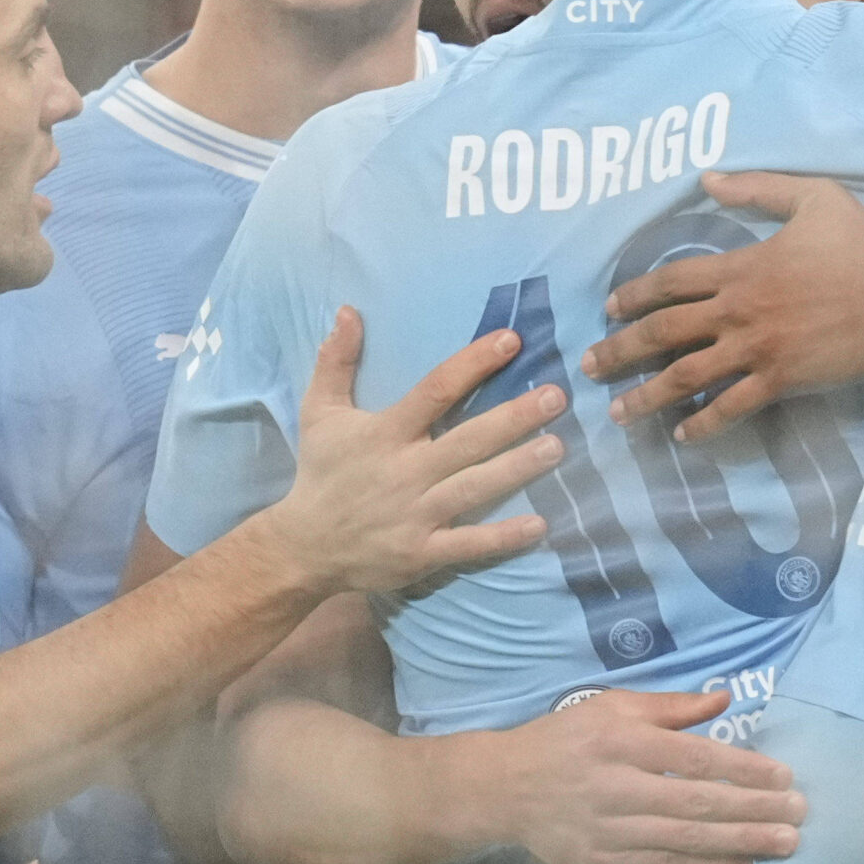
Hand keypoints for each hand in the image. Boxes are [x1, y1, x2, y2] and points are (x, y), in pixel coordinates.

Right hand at [263, 309, 558, 593]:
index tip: (511, 341)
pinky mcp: (422, 552)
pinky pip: (469, 543)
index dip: (473, 364)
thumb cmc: (321, 472)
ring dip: (518, 468)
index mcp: (385, 432)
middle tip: (557, 396)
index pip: (436, 390)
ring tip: (559, 448)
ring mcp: (416, 514)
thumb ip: (337, 362)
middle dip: (515, 417)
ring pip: (475, 487)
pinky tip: (540, 524)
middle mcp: (406, 470)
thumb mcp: (318, 412)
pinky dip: (503, 537)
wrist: (304, 546)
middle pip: (468, 439)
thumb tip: (349, 311)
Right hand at [487, 688, 806, 863]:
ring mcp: (609, 831)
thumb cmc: (565, 738)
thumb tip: (724, 699)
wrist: (505, 788)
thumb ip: (668, 707)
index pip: (694, 758)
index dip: (743, 769)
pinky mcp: (603, 863)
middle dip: (754, 810)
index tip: (785, 777)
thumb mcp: (610, 707)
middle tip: (799, 816)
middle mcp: (616, 787)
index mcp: (619, 740)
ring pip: (686, 839)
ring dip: (741, 842)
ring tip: (784, 843)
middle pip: (697, 802)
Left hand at [580, 172, 863, 441]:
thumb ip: (757, 188)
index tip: (609, 310)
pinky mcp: (784, 380)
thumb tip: (707, 178)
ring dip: (646, 396)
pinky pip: (733, 407)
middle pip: (663, 332)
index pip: (670, 282)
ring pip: (687, 376)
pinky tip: (683, 436)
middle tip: (589, 367)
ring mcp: (759, 348)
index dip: (633, 296)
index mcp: (742, 266)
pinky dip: (704, 425)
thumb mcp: (813, 197)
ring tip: (618, 412)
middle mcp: (739, 309)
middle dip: (620, 350)